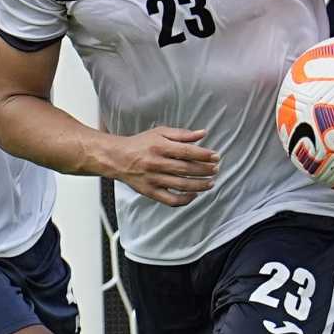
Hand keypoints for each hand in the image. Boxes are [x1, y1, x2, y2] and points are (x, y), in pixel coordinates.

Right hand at [104, 126, 218, 207]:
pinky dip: (184, 200)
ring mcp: (153, 179)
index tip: (216, 156)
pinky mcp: (150, 192)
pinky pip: (170, 200)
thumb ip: (182, 134)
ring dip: (199, 185)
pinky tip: (194, 195)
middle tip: (216, 169)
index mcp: (159, 146)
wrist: (117, 158)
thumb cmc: (141, 144)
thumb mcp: (160, 133)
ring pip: (181, 185)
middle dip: (204, 170)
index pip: (186, 151)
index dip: (203, 155)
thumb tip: (203, 133)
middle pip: (185, 169)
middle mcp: (156, 163)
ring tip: (210, 183)